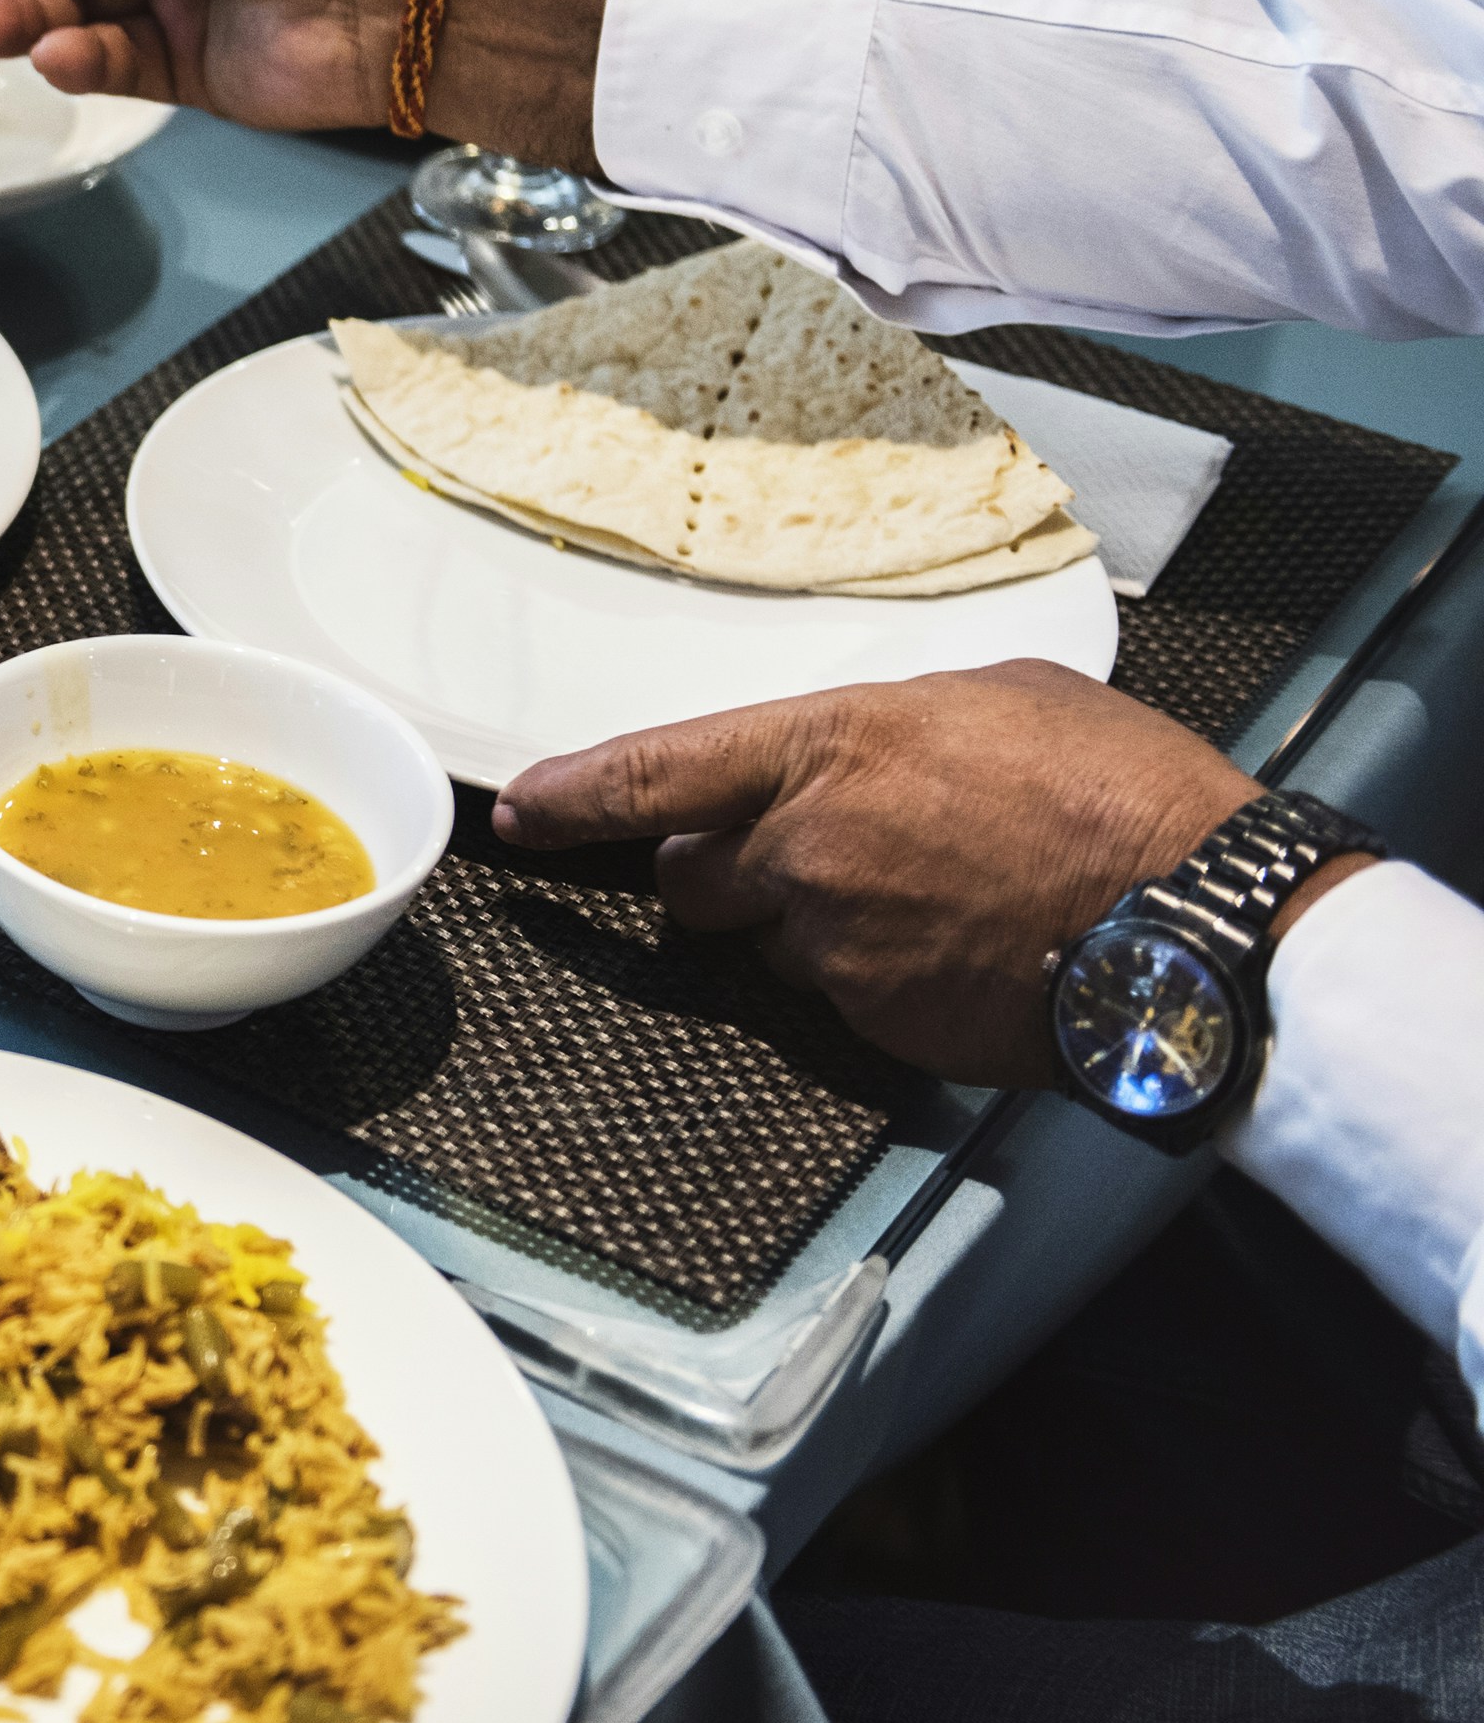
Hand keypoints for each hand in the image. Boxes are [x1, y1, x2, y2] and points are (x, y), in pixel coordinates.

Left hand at [492, 662, 1264, 1085]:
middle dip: (735, 868)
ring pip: (775, 940)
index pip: (653, 773)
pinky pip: (843, 996)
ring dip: (820, 922)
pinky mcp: (877, 1022)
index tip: (523, 811)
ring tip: (937, 896)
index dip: (573, 796)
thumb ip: (888, 729)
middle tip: (835, 850)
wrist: (1198, 923)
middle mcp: (806, 850)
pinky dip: (884, 974)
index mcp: (826, 748)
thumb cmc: (1119, 794)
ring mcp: (837, 946)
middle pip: (696, 877)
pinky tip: (963, 946)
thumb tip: (858, 756)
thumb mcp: (995, 701)